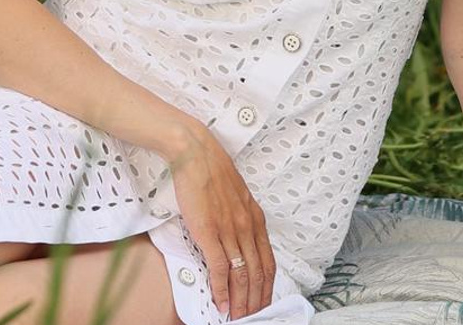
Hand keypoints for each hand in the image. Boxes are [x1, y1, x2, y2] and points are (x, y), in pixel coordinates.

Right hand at [168, 126, 275, 318]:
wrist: (194, 153)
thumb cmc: (212, 171)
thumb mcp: (236, 195)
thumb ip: (241, 218)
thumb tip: (239, 239)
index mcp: (255, 217)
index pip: (268, 261)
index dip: (267, 287)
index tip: (264, 302)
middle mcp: (247, 226)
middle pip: (257, 273)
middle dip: (256, 300)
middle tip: (251, 317)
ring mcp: (229, 230)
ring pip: (241, 275)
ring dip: (240, 302)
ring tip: (237, 318)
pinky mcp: (209, 232)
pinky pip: (220, 268)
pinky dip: (221, 291)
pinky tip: (221, 304)